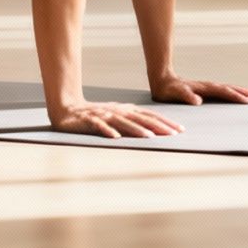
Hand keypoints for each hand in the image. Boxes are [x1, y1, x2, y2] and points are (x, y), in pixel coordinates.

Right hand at [49, 99, 186, 138]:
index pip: (149, 116)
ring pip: (123, 122)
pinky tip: (116, 138)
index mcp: (125, 110)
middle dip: (158, 126)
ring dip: (136, 130)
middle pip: (140, 118)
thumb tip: (155, 132)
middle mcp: (117, 111)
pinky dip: (108, 131)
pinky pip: (99, 126)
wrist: (67, 109)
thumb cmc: (95, 115)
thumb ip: (133, 123)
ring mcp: (103, 115)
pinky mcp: (89, 121)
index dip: (165, 122)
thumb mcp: (116, 118)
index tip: (181, 130)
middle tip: (174, 134)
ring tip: (150, 137)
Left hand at [150, 71, 247, 105]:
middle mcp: (210, 86)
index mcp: (204, 88)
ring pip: (232, 89)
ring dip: (246, 93)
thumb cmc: (167, 89)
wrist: (162, 79)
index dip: (237, 97)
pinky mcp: (209, 91)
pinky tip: (244, 99)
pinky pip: (227, 92)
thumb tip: (197, 101)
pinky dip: (238, 94)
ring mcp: (210, 88)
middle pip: (233, 89)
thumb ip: (185, 96)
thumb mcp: (174, 93)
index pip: (224, 92)